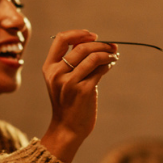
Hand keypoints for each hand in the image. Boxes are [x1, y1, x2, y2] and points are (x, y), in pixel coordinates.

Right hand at [39, 30, 118, 162]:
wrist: (67, 128)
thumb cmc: (68, 102)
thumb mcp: (62, 80)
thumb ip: (73, 61)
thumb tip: (93, 40)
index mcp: (49, 67)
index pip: (61, 39)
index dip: (79, 34)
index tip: (93, 35)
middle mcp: (57, 73)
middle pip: (81, 47)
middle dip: (100, 44)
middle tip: (111, 46)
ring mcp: (69, 82)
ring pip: (93, 57)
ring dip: (107, 54)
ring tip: (113, 56)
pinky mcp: (83, 91)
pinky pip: (100, 70)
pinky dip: (108, 65)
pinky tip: (110, 65)